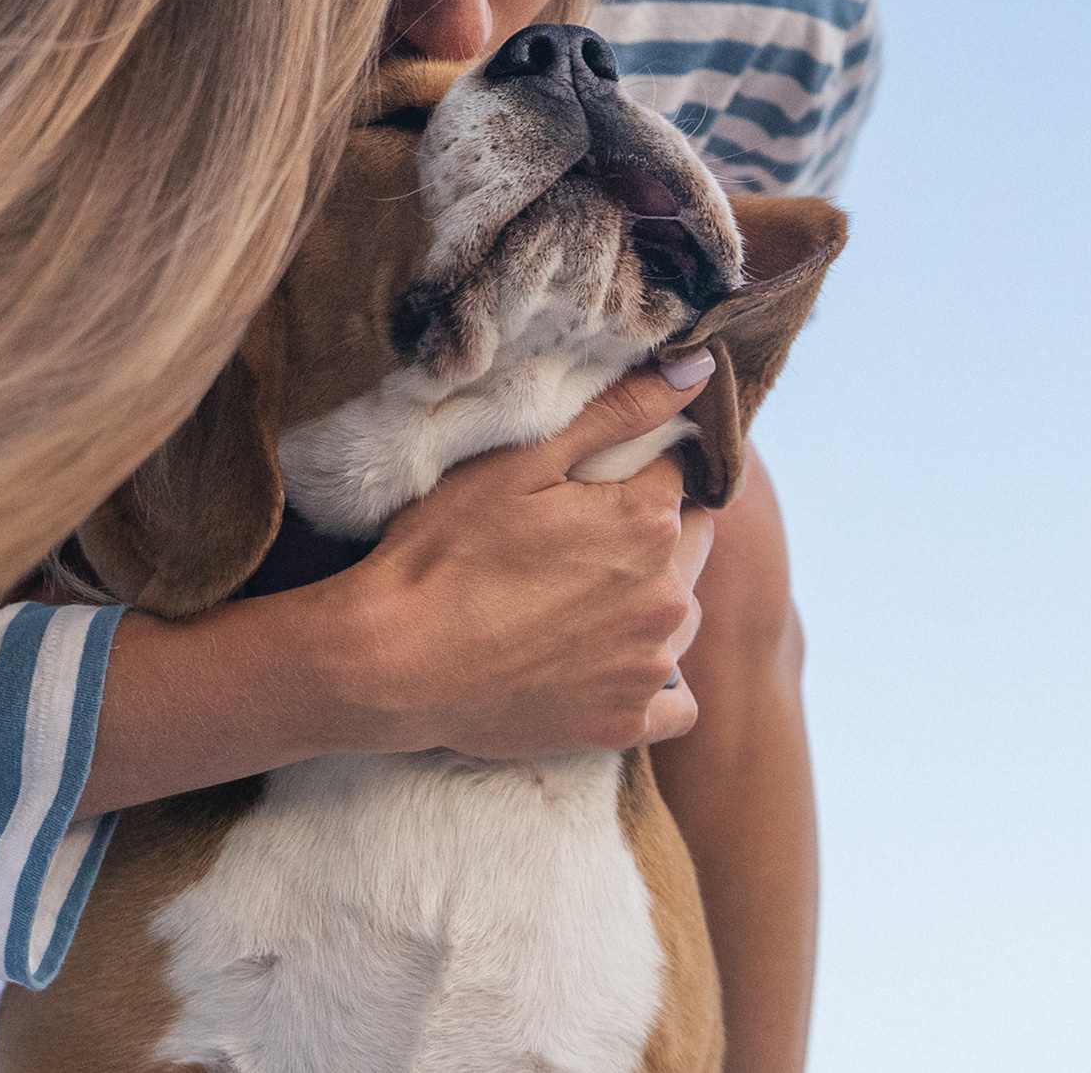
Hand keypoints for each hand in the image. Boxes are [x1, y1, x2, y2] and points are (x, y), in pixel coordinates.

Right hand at [304, 360, 715, 757]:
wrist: (389, 662)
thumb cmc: (441, 553)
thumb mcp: (519, 463)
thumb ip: (618, 412)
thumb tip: (700, 369)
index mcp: (647, 524)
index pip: (676, 474)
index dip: (630, 472)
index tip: (581, 488)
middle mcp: (666, 598)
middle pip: (687, 545)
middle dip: (647, 536)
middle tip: (569, 545)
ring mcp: (648, 667)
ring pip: (677, 618)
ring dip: (645, 604)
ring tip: (570, 603)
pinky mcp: (623, 722)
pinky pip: (673, 703)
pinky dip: (649, 683)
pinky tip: (598, 666)